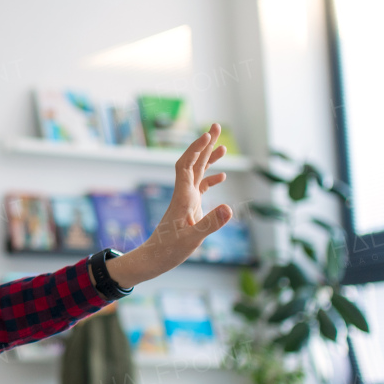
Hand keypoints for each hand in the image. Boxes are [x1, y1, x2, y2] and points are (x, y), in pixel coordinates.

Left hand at [104, 123, 232, 288]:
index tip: (208, 134)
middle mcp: (183, 194)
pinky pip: (200, 187)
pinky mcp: (189, 208)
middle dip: (205, 144)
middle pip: (193, 162)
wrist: (154, 258)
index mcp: (183, 197)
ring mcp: (186, 200)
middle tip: (217, 125)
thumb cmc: (169, 250)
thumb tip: (229, 208)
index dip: (197, 149)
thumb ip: (210, 223)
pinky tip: (222, 175)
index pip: (188, 165)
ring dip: (208, 158)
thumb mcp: (192, 239)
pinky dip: (210, 179)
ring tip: (223, 146)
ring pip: (197, 172)